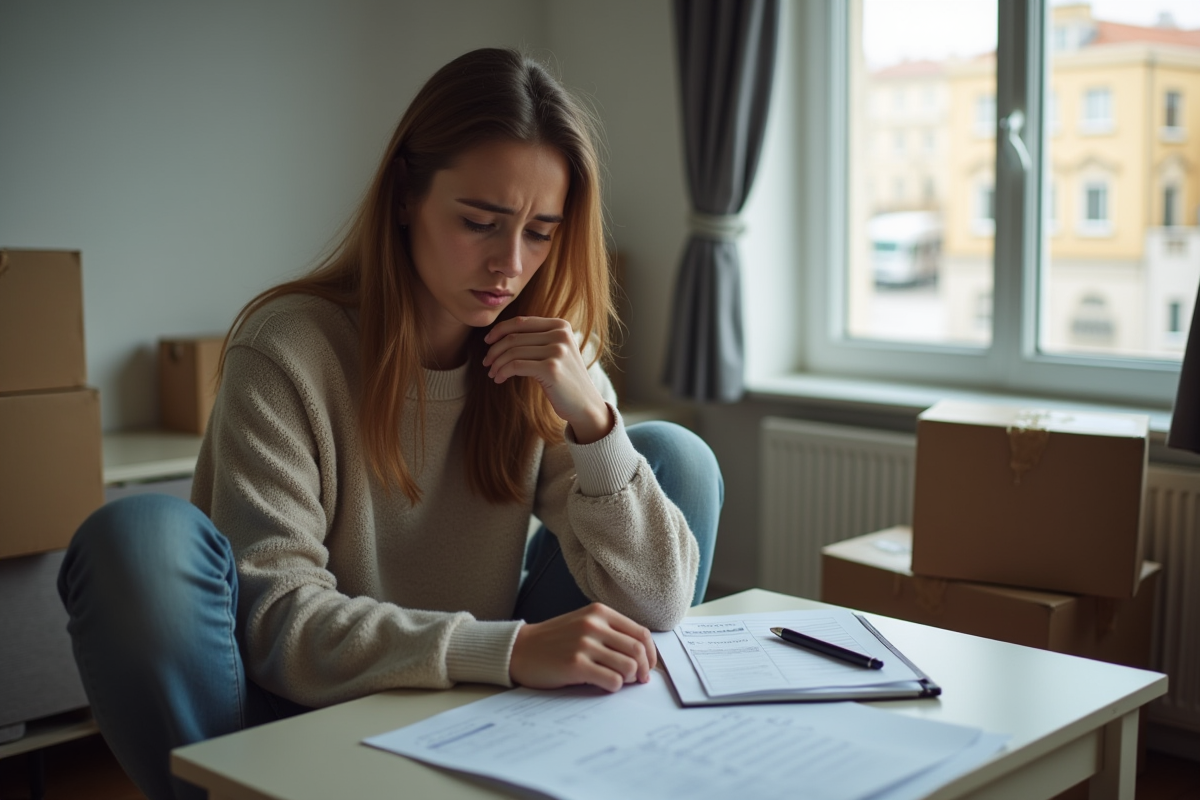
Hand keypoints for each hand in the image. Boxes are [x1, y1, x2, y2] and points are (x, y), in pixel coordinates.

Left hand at [482, 316, 612, 443]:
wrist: (585, 405)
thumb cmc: (565, 379)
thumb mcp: (556, 351)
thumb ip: (537, 338)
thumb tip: (500, 334)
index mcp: (561, 325)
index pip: (521, 321)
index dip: (500, 330)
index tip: (487, 341)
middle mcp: (560, 334)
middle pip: (514, 337)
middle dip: (495, 350)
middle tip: (487, 363)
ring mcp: (557, 351)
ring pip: (512, 351)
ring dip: (497, 363)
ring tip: (492, 373)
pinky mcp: (551, 368)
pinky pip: (515, 366)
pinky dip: (502, 372)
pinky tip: (499, 379)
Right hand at [509, 603, 657, 692]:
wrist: (519, 649)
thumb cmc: (554, 641)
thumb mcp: (583, 624)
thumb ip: (610, 633)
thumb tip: (643, 656)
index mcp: (599, 612)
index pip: (641, 633)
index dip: (651, 654)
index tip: (648, 666)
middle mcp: (594, 624)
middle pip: (638, 650)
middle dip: (643, 669)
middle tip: (637, 680)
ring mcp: (584, 644)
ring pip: (628, 667)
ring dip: (627, 679)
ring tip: (615, 680)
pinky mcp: (575, 665)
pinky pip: (612, 681)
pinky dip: (613, 687)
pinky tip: (602, 684)